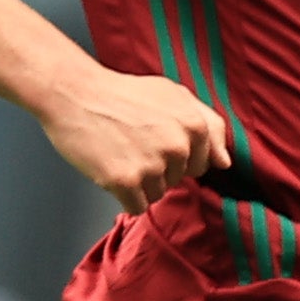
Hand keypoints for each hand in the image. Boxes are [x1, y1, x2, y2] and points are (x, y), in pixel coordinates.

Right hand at [40, 62, 230, 212]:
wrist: (74, 93)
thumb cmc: (123, 94)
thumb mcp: (174, 95)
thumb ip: (208, 125)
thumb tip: (225, 163)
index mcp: (194, 125)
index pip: (201, 165)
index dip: (178, 157)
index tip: (156, 141)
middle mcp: (178, 147)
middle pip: (178, 180)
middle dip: (159, 169)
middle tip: (133, 143)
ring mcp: (152, 165)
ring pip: (157, 194)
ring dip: (140, 183)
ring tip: (120, 153)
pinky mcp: (125, 182)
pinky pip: (136, 207)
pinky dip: (124, 197)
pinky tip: (111, 171)